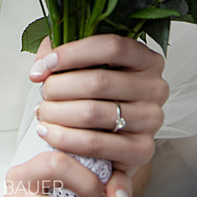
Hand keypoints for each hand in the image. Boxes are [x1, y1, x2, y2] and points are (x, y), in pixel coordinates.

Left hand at [28, 35, 168, 196]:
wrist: (115, 137)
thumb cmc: (99, 96)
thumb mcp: (85, 66)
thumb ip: (62, 55)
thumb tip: (41, 66)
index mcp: (147, 60)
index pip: (112, 47)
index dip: (73, 53)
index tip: (46, 64)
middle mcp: (155, 88)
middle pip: (98, 81)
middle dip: (59, 87)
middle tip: (42, 93)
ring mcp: (151, 120)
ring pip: (93, 113)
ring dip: (57, 112)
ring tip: (42, 112)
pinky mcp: (142, 150)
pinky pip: (95, 144)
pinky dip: (65, 139)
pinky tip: (49, 133)